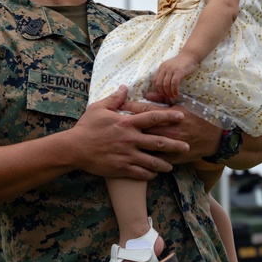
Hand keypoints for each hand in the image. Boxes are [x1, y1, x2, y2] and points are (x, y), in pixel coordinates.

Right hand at [72, 86, 188, 179]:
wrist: (74, 149)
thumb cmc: (86, 127)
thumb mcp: (98, 108)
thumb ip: (115, 99)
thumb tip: (125, 87)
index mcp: (126, 123)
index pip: (153, 117)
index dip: (169, 116)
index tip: (181, 116)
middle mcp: (130, 139)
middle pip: (158, 142)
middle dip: (175, 145)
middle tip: (187, 146)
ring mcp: (127, 155)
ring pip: (152, 161)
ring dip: (165, 163)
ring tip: (172, 165)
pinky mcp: (121, 168)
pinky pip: (140, 173)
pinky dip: (149, 174)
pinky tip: (154, 174)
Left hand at [121, 99, 221, 163]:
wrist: (214, 138)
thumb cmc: (196, 117)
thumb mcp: (181, 104)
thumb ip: (163, 98)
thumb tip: (146, 93)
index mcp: (168, 116)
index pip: (144, 110)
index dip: (129, 107)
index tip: (118, 105)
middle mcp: (167, 130)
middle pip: (140, 128)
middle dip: (125, 126)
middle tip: (111, 124)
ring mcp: (169, 145)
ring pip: (145, 145)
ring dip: (131, 143)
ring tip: (118, 141)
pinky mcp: (172, 159)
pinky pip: (154, 160)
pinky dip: (142, 160)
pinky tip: (131, 158)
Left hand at [152, 53, 197, 98]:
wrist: (189, 55)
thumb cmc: (180, 63)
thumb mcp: (170, 67)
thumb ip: (166, 74)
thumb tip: (163, 87)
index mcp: (161, 67)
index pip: (154, 80)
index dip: (157, 89)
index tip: (161, 94)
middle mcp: (164, 68)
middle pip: (159, 83)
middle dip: (162, 93)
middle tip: (167, 97)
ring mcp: (171, 69)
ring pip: (166, 84)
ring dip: (168, 93)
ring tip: (172, 96)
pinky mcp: (178, 71)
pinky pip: (174, 83)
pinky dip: (174, 90)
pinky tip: (176, 93)